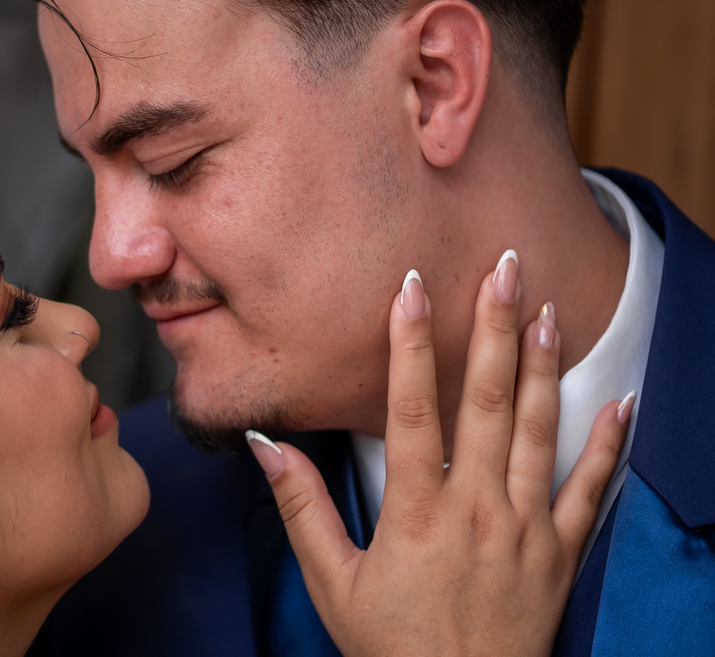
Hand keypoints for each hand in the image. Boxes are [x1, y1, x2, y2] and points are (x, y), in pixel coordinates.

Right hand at [246, 253, 630, 656]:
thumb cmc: (392, 650)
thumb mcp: (333, 583)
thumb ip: (300, 509)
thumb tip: (267, 446)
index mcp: (417, 513)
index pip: (412, 409)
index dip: (409, 344)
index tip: (411, 287)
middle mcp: (477, 509)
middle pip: (486, 402)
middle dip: (492, 328)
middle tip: (502, 269)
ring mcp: (526, 528)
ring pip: (538, 432)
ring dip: (542, 366)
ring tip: (545, 310)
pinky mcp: (560, 553)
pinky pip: (590, 491)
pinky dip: (606, 445)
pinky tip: (619, 401)